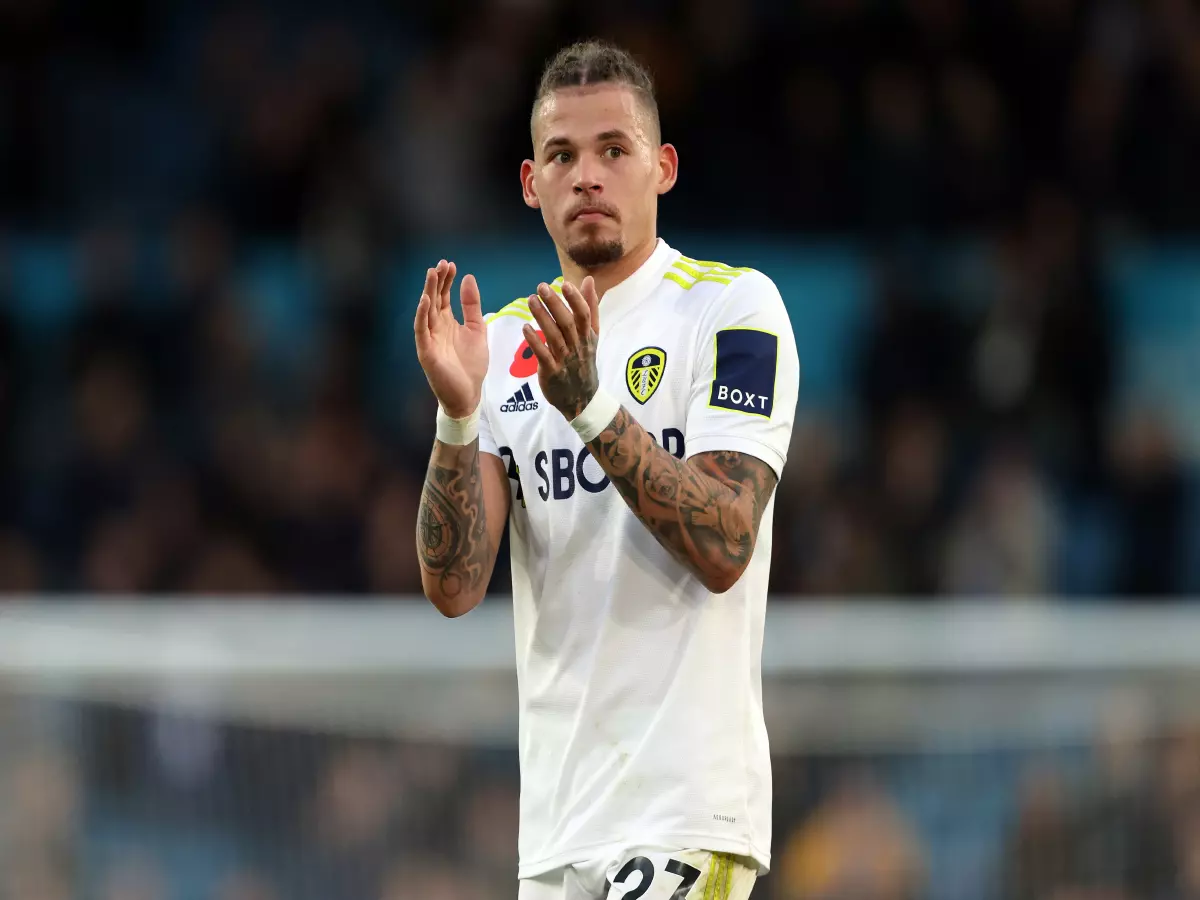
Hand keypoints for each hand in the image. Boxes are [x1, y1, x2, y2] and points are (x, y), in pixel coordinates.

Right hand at [414, 260, 487, 417]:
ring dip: (428, 292)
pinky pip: (421, 330)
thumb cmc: (471, 365)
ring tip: (432, 274)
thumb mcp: (477, 330)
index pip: (443, 296)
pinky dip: (422, 315)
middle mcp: (436, 328)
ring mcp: (429, 339)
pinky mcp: (426, 351)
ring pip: (426, 311)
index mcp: (447, 322)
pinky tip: (426, 301)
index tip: (451, 264)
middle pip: (434, 299)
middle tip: (441, 264)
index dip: (446, 280)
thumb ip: (472, 306)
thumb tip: (468, 278)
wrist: (468, 394)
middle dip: (436, 281)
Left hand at [523, 277, 601, 418]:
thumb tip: (588, 280)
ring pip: (554, 336)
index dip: (575, 300)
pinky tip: (525, 328)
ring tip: (531, 300)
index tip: (565, 284)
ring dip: (542, 317)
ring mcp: (565, 360)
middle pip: (567, 323)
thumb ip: (590, 307)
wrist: (582, 398)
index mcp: (588, 336)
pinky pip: (543, 355)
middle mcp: (578, 346)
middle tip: (541, 287)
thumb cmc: (584, 360)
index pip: (584, 315)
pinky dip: (534, 342)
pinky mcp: (551, 372)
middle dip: (555, 304)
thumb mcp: (592, 335)